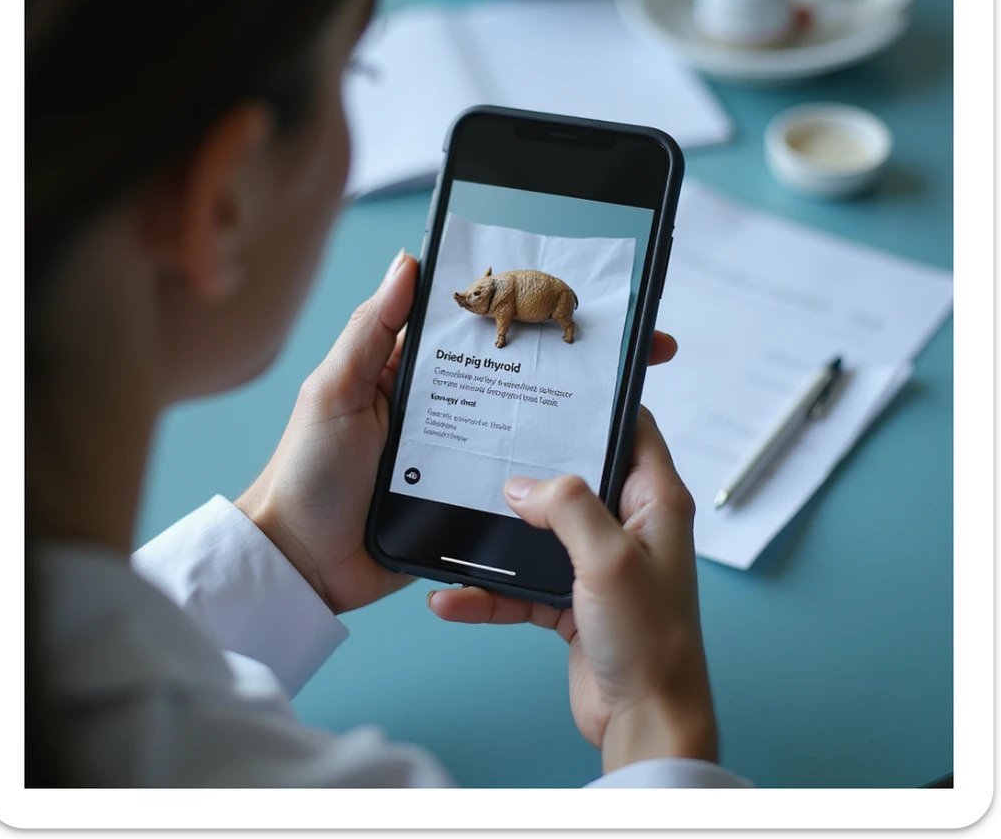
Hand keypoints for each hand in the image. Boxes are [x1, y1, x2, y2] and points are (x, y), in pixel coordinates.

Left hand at [237, 246, 680, 617]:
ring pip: (524, 421)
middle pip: (517, 371)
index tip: (584, 292)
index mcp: (413, 370)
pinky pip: (516, 475)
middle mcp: (444, 405)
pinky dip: (552, 468)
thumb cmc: (307, 472)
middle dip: (576, 355)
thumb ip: (369, 331)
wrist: (303, 565)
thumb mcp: (333, 392)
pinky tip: (593, 461)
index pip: (481, 325)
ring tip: (633, 398)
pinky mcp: (468, 496)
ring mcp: (460, 451)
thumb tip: (407, 263)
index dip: (530, 303)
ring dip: (573, 410)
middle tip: (641, 347)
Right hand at [429, 407, 717, 772]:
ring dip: (499, 537)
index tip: (556, 386)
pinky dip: (489, 591)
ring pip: (540, 532)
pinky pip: (522, 584)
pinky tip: (452, 597)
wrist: (644, 720)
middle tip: (491, 444)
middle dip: (531, 467)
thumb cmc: (650, 641)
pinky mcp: (572, 599)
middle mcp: (628, 525)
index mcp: (654, 501)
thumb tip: (522, 484)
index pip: (632, 429)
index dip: (600, 404)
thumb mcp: (610, 558)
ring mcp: (598, 563)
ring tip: (456, 526)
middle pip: (575, 476)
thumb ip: (568, 507)